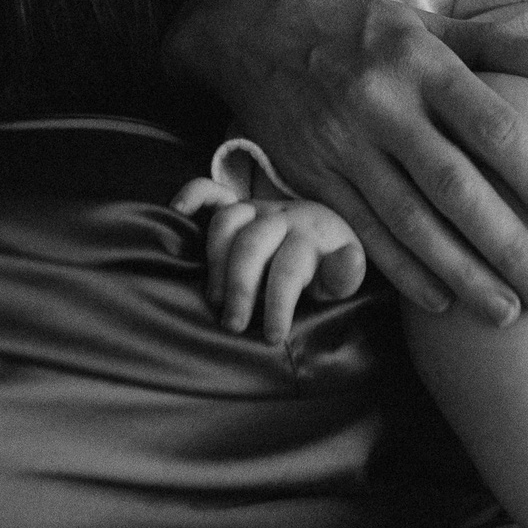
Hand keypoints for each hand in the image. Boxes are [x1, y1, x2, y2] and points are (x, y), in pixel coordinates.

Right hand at [161, 0, 527, 327]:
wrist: (251, 31)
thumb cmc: (357, 27)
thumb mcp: (424, 23)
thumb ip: (495, 46)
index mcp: (421, 63)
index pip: (492, 128)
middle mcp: (383, 106)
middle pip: (455, 187)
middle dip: (508, 246)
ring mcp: (343, 145)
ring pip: (410, 222)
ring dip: (462, 274)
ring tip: (508, 313)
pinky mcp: (311, 177)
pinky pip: (364, 233)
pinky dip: (404, 272)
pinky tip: (442, 304)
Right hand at [172, 178, 366, 345]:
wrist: (323, 236)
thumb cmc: (326, 267)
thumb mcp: (343, 279)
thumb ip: (344, 274)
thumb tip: (349, 259)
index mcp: (310, 236)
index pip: (289, 268)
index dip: (278, 304)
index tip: (272, 336)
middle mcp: (281, 217)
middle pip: (252, 244)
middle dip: (241, 287)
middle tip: (234, 324)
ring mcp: (256, 209)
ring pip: (228, 221)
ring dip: (216, 260)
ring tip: (215, 298)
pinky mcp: (236, 205)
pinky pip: (211, 191)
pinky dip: (192, 195)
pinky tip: (178, 212)